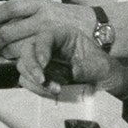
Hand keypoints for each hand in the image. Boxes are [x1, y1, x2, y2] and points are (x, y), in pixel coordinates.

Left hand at [0, 0, 98, 61]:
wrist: (98, 28)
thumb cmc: (72, 18)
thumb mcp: (50, 8)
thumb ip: (30, 13)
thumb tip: (3, 20)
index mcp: (39, 3)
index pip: (8, 7)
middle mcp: (42, 16)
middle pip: (8, 31)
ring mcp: (48, 33)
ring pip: (16, 47)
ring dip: (8, 54)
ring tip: (4, 55)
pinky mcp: (54, 49)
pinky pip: (30, 58)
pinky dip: (22, 62)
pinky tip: (19, 62)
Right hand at [11, 23, 127, 98]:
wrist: (105, 82)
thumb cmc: (102, 68)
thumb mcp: (94, 62)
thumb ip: (74, 66)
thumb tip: (54, 72)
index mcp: (63, 35)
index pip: (45, 36)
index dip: (41, 49)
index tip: (44, 64)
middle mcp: (49, 45)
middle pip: (27, 49)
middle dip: (32, 65)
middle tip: (42, 80)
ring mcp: (42, 60)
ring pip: (23, 65)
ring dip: (34, 79)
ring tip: (54, 89)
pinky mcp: (39, 74)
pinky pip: (26, 79)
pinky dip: (35, 87)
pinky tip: (50, 91)